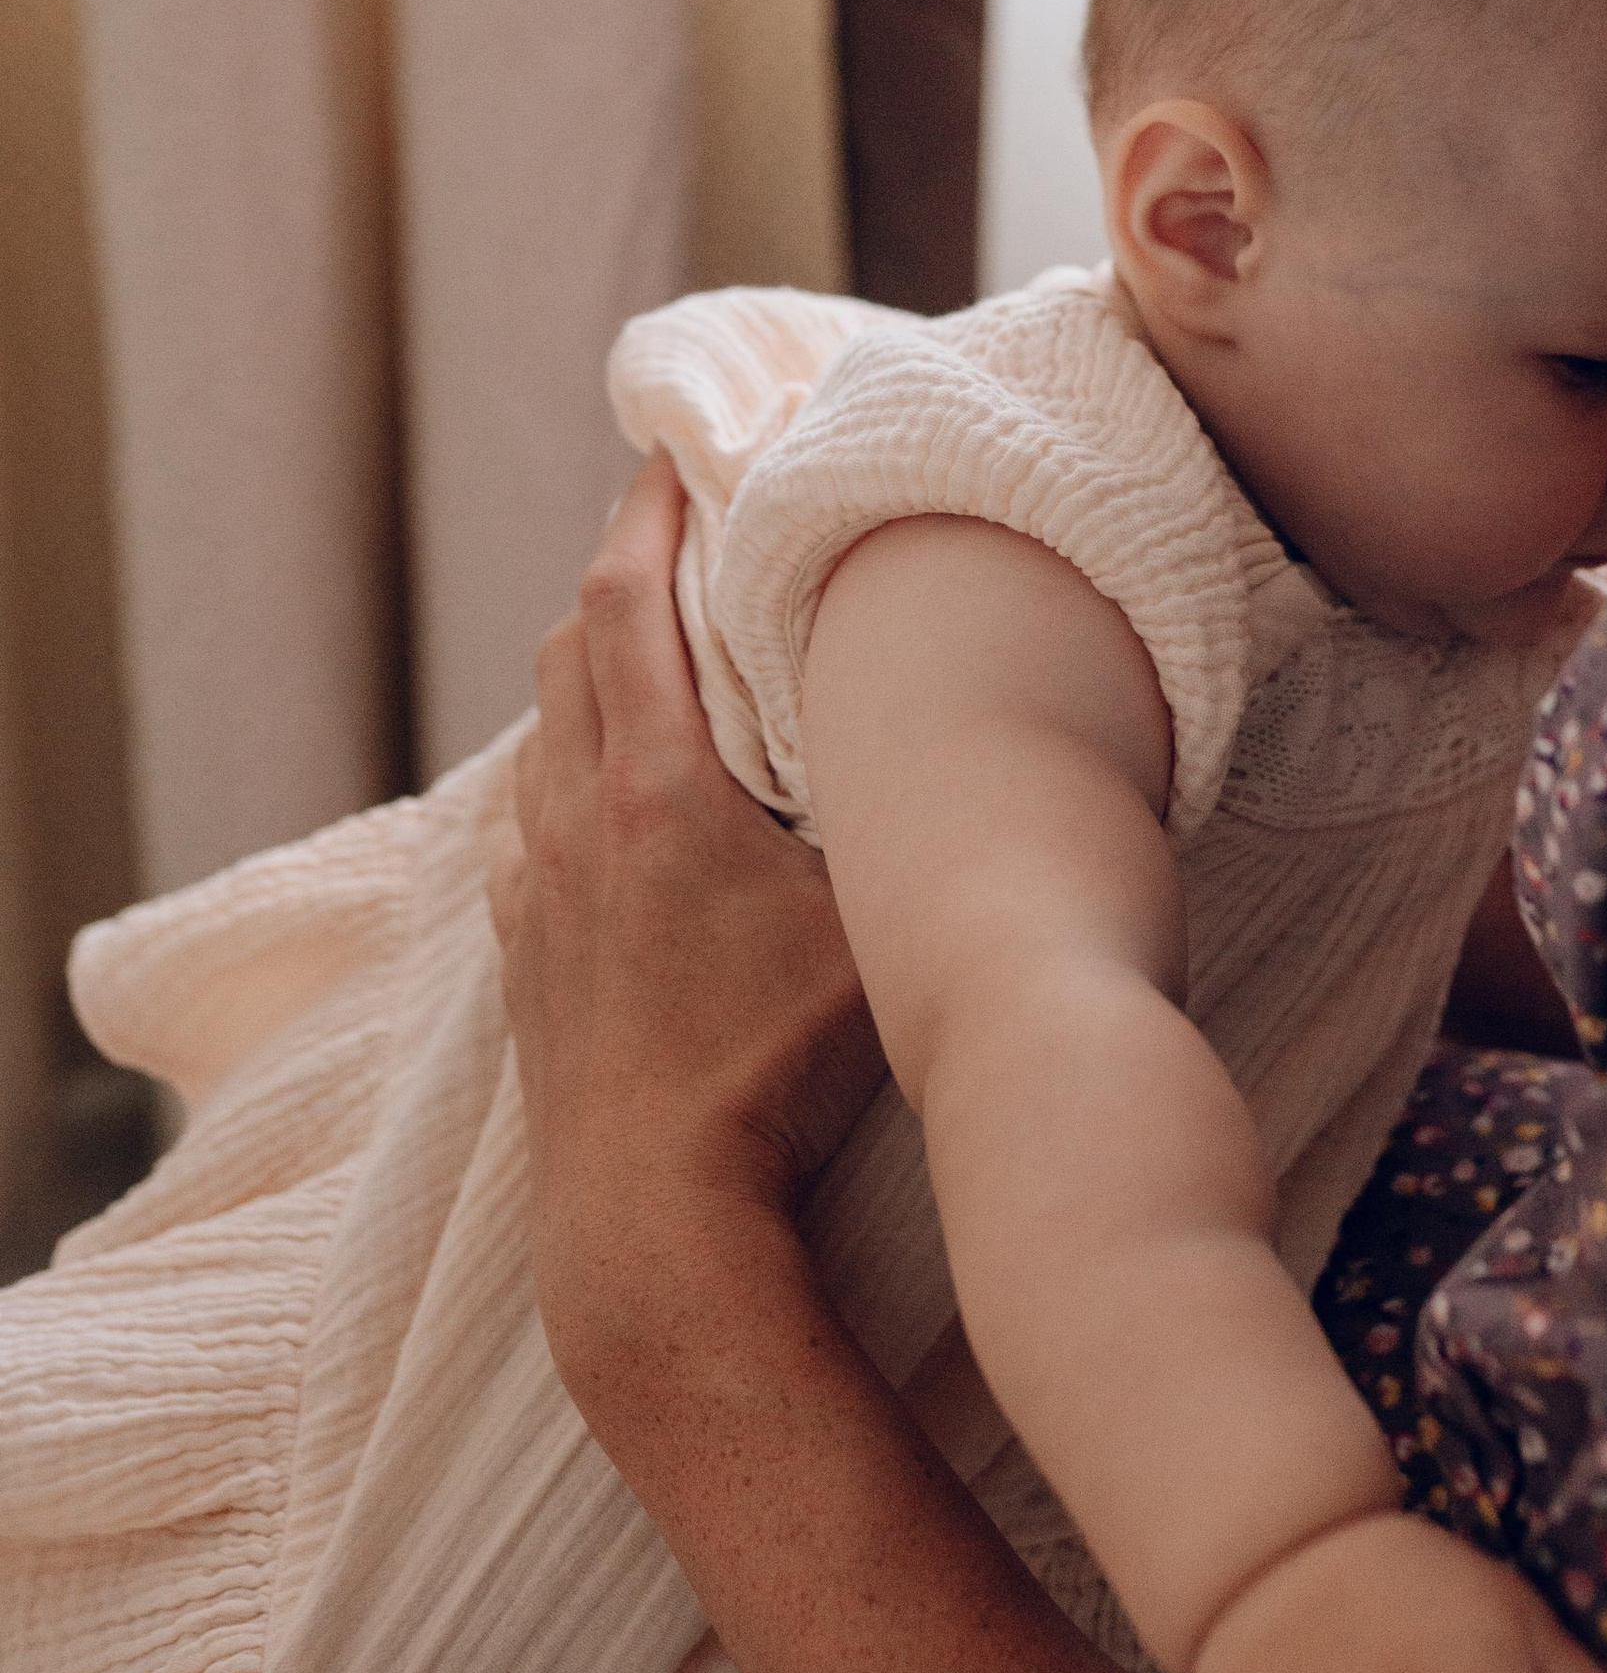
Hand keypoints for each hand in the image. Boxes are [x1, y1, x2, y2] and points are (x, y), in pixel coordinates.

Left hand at [491, 454, 883, 1385]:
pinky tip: (590, 791)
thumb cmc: (777, 1075)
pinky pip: (527, 823)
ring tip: (645, 641)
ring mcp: (541, 892)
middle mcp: (578, 820)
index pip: (628, 599)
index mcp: (658, 784)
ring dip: (587, 669)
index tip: (674, 450)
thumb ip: (923, 833)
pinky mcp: (528, 960)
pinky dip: (560, 768)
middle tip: (673, 520)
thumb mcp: (878, 930)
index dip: (646, 512)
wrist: (654, 1222)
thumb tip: (1012, 753)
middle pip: (570, 647)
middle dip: (619, 569)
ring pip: (542, 735)